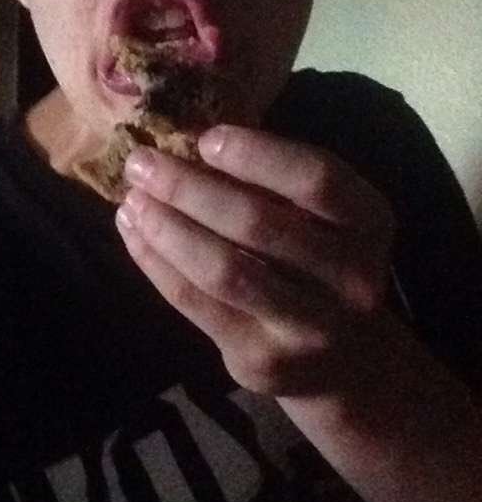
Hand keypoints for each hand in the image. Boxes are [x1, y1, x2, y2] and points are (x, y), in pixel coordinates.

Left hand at [115, 125, 395, 397]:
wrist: (347, 362)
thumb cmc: (321, 263)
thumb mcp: (324, 218)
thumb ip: (274, 184)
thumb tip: (187, 141)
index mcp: (370, 223)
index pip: (317, 180)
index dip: (257, 154)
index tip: (204, 139)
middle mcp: (351, 278)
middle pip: (259, 224)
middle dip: (189, 187)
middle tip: (141, 162)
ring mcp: (309, 327)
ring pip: (224, 270)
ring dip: (167, 228)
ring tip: (132, 200)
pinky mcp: (263, 361)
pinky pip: (198, 306)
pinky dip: (158, 266)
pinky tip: (136, 236)